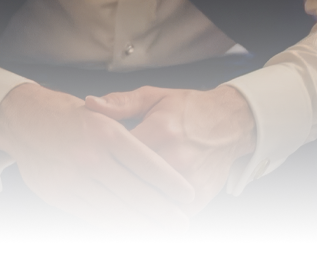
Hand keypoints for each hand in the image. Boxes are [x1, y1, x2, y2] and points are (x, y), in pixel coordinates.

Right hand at [0, 83, 194, 240]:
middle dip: (164, 212)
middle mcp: (91, 157)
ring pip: (118, 212)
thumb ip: (130, 129)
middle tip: (182, 224)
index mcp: (106, 131)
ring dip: (145, 229)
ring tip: (164, 238)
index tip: (188, 195)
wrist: (25, 120)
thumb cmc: (69, 114)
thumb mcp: (101, 109)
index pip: (148, 163)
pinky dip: (119, 230)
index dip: (171, 183)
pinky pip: (97, 218)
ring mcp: (74, 180)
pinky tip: (134, 235)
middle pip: (137, 193)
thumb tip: (159, 156)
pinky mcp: (61, 197)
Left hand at [85, 86, 256, 218]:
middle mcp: (175, 157)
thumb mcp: (153, 97)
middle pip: (133, 184)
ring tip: (109, 209)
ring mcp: (189, 180)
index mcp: (160, 130)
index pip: (119, 154)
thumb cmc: (185, 108)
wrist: (229, 122)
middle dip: (110, 189)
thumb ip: (121, 102)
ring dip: (130, 210)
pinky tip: (136, 219)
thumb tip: (89, 103)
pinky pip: (170, 215)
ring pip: (150, 205)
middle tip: (92, 192)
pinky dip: (153, 218)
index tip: (87, 164)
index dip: (101, 160)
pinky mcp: (200, 196)